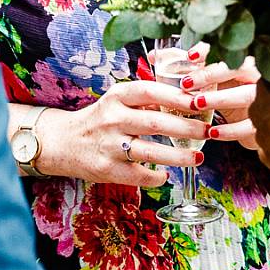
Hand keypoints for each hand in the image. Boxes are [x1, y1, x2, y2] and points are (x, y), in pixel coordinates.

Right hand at [45, 81, 209, 187]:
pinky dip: (157, 177)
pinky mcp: (107, 169)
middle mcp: (112, 119)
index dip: (177, 96)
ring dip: (179, 156)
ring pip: (150, 152)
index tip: (199, 102)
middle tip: (207, 131)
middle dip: (186, 128)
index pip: (150, 91)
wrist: (62, 142)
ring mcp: (109, 145)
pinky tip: (166, 176)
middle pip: (156, 122)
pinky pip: (139, 175)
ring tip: (198, 158)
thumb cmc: (99, 119)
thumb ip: (145, 98)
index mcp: (117, 96)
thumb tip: (188, 95)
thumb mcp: (117, 100)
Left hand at [191, 57, 261, 149]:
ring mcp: (265, 99)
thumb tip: (182, 62)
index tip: (190, 57)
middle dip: (211, 74)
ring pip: (247, 95)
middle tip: (186, 83)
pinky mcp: (264, 123)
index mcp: (248, 62)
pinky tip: (213, 132)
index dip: (211, 50)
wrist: (253, 123)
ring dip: (220, 99)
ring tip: (197, 103)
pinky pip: (250, 126)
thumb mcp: (222, 80)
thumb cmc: (234, 94)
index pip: (231, 50)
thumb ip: (206, 70)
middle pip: (241, 68)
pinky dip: (231, 130)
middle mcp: (260, 77)